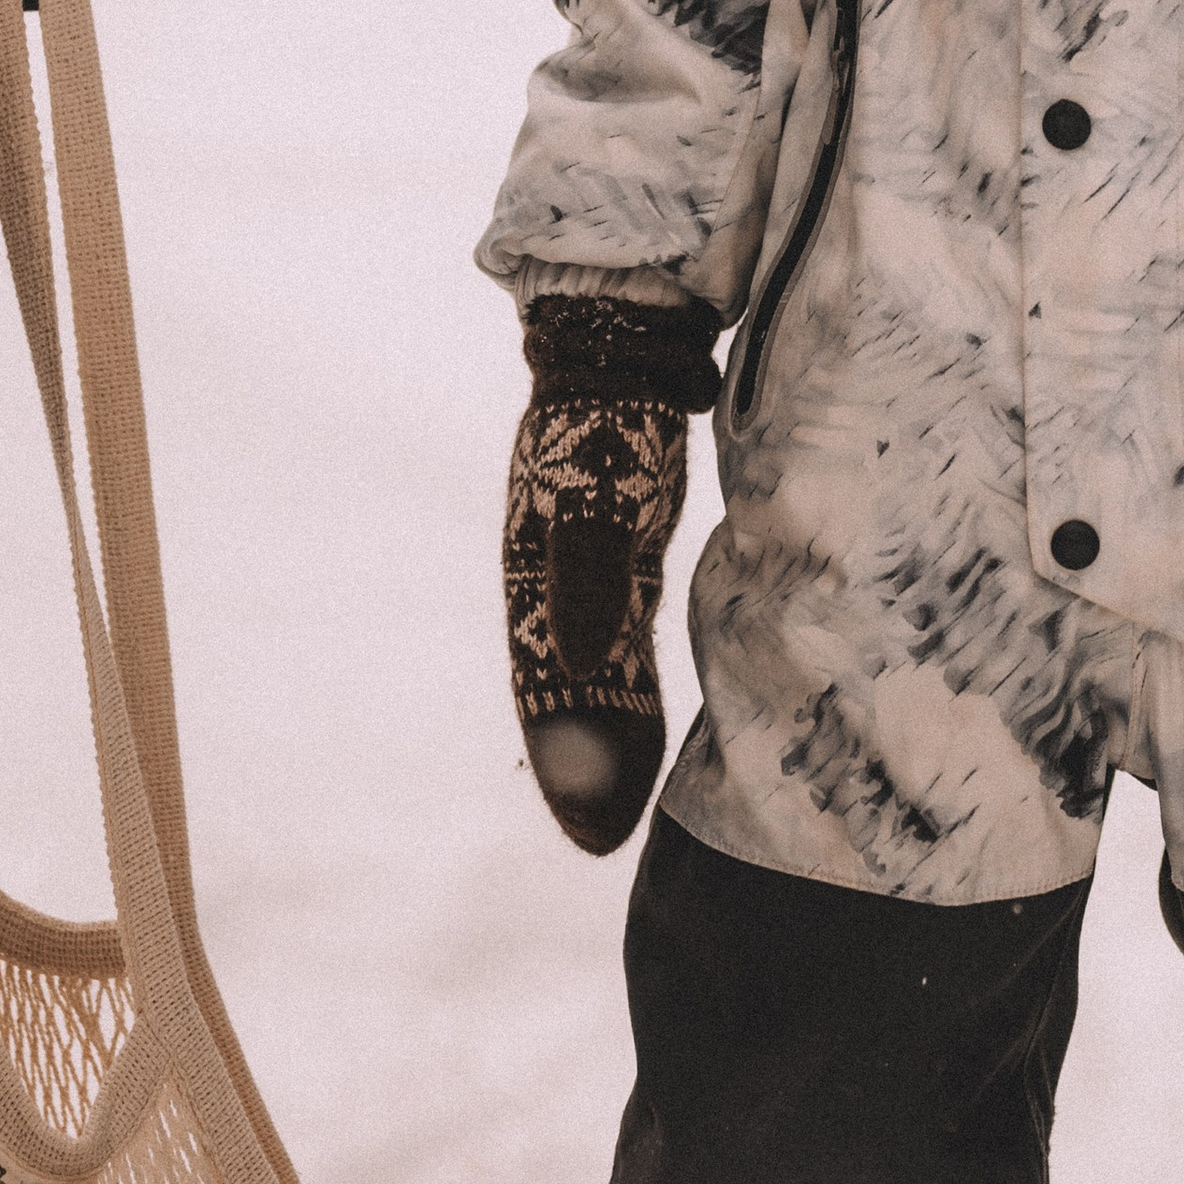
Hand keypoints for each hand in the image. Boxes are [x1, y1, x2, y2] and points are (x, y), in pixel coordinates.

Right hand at [504, 293, 722, 853]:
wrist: (625, 343)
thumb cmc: (612, 420)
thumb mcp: (598, 499)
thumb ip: (587, 581)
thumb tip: (571, 666)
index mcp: (534, 575)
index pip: (546, 688)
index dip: (565, 761)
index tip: (592, 833)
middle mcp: (552, 580)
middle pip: (565, 690)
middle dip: (581, 764)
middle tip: (603, 839)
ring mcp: (586, 566)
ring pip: (593, 669)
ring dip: (605, 732)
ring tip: (621, 807)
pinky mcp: (622, 550)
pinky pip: (622, 635)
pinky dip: (630, 684)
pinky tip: (650, 721)